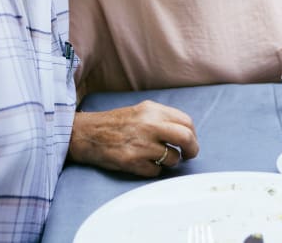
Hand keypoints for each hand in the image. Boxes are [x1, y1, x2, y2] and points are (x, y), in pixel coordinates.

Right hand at [68, 99, 198, 176]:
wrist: (89, 133)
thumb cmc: (118, 123)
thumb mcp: (142, 111)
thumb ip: (163, 118)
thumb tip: (186, 133)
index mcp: (153, 110)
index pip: (186, 122)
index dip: (192, 135)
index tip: (190, 142)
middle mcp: (149, 125)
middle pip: (186, 138)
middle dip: (192, 149)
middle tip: (188, 155)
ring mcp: (142, 144)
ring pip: (173, 158)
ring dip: (169, 161)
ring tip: (158, 157)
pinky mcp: (133, 161)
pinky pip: (156, 171)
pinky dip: (154, 169)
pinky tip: (144, 163)